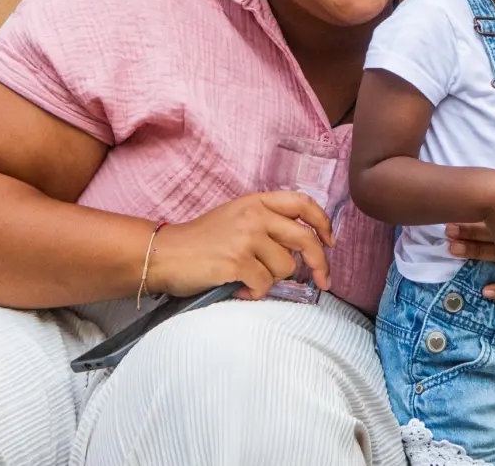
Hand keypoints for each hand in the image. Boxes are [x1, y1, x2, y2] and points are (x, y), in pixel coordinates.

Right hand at [149, 191, 334, 299]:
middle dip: (320, 264)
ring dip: (270, 280)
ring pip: (285, 268)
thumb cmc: (200, 241)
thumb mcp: (235, 218)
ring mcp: (246, 238)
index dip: (323, 223)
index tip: (331, 242)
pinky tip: (237, 287)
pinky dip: (253, 293)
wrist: (164, 254)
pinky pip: (264, 285)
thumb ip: (266, 222)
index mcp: (256, 202)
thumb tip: (303, 245)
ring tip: (246, 277)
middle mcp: (254, 216)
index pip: (303, 203)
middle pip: (305, 239)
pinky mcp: (237, 262)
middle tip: (323, 281)